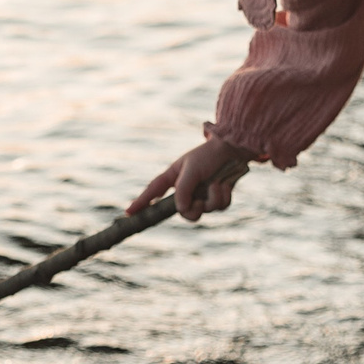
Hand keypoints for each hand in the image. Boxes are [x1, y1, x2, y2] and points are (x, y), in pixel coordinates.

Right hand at [130, 129, 252, 220]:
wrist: (235, 150)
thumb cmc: (209, 155)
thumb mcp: (191, 170)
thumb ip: (182, 191)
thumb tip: (181, 210)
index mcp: (174, 177)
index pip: (154, 192)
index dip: (142, 202)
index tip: (129, 213)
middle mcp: (187, 188)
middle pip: (184, 211)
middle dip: (194, 208)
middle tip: (200, 201)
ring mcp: (202, 194)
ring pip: (205, 210)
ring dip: (213, 197)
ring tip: (218, 182)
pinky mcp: (218, 197)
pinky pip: (219, 207)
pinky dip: (223, 196)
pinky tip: (226, 184)